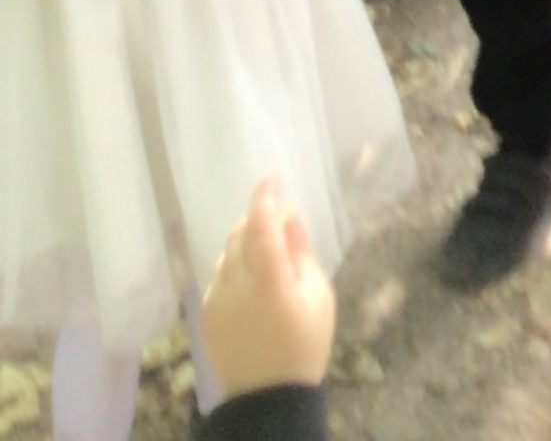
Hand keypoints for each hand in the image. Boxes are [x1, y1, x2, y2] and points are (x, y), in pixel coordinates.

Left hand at [201, 178, 336, 395]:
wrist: (269, 398)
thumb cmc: (304, 344)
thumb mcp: (319, 297)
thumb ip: (301, 254)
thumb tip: (289, 219)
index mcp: (270, 281)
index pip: (261, 226)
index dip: (265, 197)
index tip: (272, 177)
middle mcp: (237, 286)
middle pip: (239, 235)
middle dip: (256, 220)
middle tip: (278, 223)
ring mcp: (216, 302)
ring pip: (225, 255)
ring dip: (243, 245)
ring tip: (264, 257)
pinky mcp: (205, 317)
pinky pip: (217, 279)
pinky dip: (233, 269)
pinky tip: (249, 283)